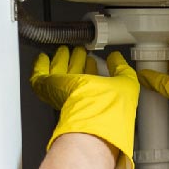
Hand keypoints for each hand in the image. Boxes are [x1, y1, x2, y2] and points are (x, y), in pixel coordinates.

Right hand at [30, 46, 139, 168]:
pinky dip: (40, 66)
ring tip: (64, 50)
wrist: (93, 119)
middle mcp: (81, 97)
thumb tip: (116, 58)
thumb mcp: (127, 83)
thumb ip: (122, 69)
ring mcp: (65, 93)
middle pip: (76, 75)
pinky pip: (41, 76)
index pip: (93, 80)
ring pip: (60, 73)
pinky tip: (42, 58)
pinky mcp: (50, 89)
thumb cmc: (112, 109)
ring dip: (62, 60)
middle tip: (78, 50)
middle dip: (77, 61)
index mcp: (99, 98)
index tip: (94, 58)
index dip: (93, 66)